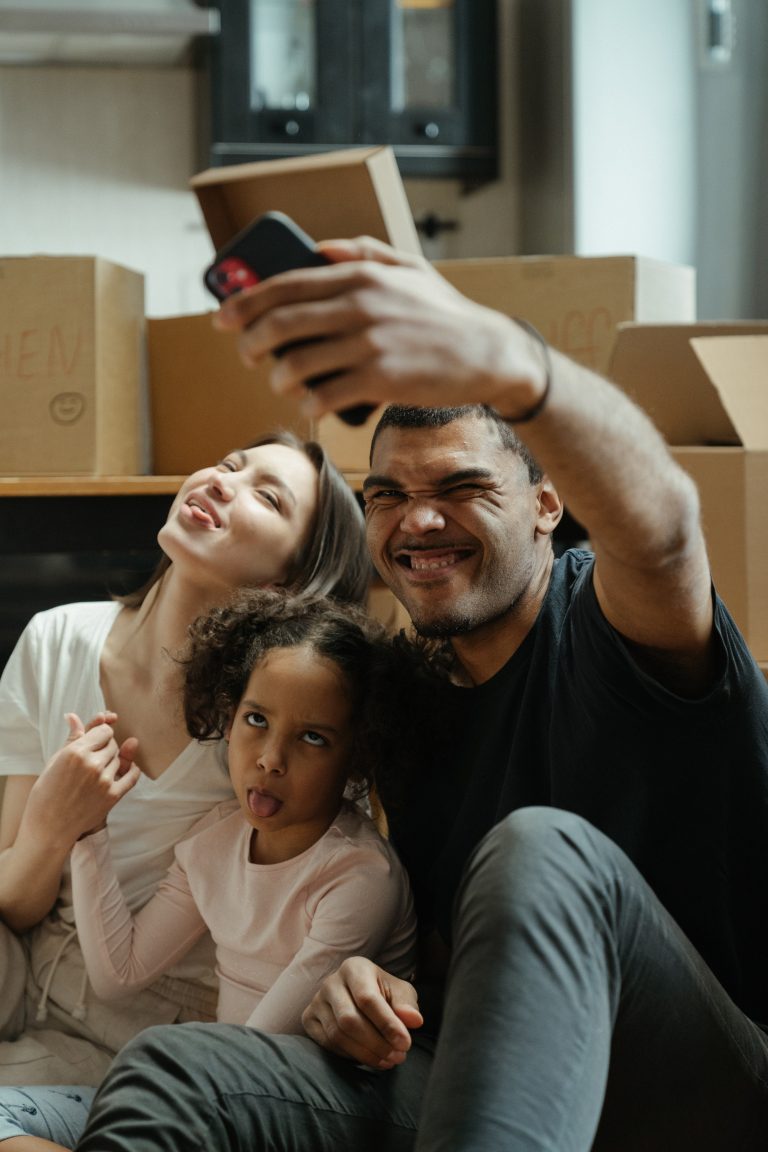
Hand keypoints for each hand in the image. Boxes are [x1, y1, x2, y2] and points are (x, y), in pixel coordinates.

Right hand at [23, 712, 140, 847]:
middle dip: (105, 747)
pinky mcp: (113, 796)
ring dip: (112, 762)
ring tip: (96, 773)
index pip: (104, 730)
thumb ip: (71, 739)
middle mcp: (91, 764)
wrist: (49, 829)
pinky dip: (132, 771)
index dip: (100, 734)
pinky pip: (132, 776)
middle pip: (113, 743)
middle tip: (94, 758)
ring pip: (120, 760)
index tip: (96, 740)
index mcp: (75, 752)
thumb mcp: (54, 763)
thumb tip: (74, 716)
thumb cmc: (46, 794)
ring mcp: (104, 780)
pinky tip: (128, 770)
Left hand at [213, 237, 543, 421]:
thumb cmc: (447, 314)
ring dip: (279, 378)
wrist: (489, 354)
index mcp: (362, 276)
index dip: (245, 302)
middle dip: (250, 342)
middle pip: (281, 324)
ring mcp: (370, 345)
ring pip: (297, 364)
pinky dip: (311, 403)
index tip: (222, 317)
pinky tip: (312, 404)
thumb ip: (364, 253)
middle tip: (245, 355)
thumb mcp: (410, 268)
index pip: (286, 285)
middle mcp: (361, 307)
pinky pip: (325, 396)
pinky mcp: (381, 381)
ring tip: (282, 382)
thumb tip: (319, 249)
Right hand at [301, 957, 422, 1068]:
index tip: (405, 1044)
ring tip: (388, 1061)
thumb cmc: (385, 994)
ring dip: (365, 1053)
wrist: (361, 997)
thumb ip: (407, 1005)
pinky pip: (327, 1044)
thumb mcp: (401, 993)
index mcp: (354, 968)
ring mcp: (316, 1001)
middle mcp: (331, 982)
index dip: (387, 1024)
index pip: (367, 998)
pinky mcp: (309, 1019)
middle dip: (376, 1043)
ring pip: (337, 1035)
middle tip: (398, 1057)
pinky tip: (369, 1058)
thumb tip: (414, 1020)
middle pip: (349, 1019)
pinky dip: (350, 1056)